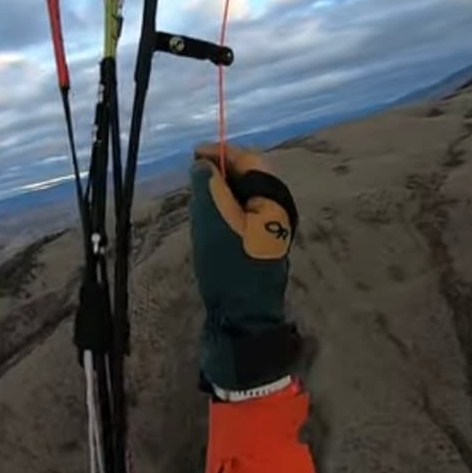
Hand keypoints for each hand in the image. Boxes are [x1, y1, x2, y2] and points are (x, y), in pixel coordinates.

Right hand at [188, 142, 301, 392]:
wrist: (243, 319)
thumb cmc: (229, 266)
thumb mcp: (213, 222)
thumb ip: (208, 187)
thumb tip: (203, 164)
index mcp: (273, 201)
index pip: (249, 161)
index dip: (221, 153)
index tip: (194, 155)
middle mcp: (277, 212)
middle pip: (250, 177)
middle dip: (221, 171)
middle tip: (194, 174)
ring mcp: (270, 230)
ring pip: (245, 196)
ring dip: (222, 189)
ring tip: (198, 192)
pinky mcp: (260, 245)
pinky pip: (243, 214)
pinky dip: (225, 207)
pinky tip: (208, 216)